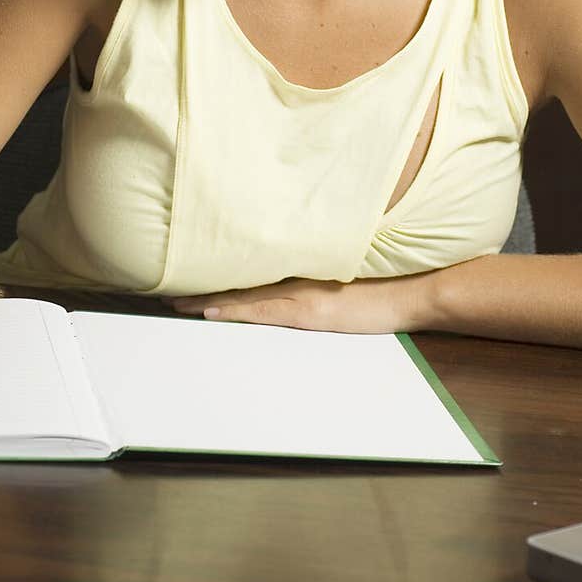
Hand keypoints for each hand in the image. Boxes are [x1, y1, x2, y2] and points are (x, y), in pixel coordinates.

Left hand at [162, 271, 434, 332]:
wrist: (415, 290)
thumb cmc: (387, 282)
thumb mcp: (346, 272)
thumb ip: (317, 270)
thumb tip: (289, 278)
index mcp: (304, 268)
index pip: (252, 269)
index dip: (218, 271)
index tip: (187, 271)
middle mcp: (297, 276)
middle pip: (240, 279)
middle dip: (203, 283)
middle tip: (165, 285)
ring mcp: (303, 294)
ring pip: (244, 295)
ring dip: (208, 298)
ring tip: (175, 300)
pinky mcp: (311, 312)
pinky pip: (263, 312)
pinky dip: (234, 310)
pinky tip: (209, 311)